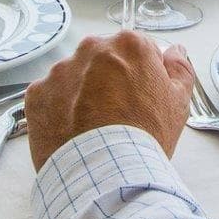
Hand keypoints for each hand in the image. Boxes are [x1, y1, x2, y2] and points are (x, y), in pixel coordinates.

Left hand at [24, 31, 194, 170]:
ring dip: (82, 93)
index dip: (142, 75)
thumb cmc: (144, 137)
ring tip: (94, 126)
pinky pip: (50, 95)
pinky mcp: (38, 93)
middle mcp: (92, 49)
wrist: (105, 173)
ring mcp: (61, 70)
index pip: (138, 50)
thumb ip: (180, 69)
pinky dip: (59, 109)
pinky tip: (73, 130)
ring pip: (75, 76)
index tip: (142, 97)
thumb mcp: (178, 103)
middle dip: (110, 80)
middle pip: (103, 59)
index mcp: (128, 45)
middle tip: (118, 113)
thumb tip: (176, 51)